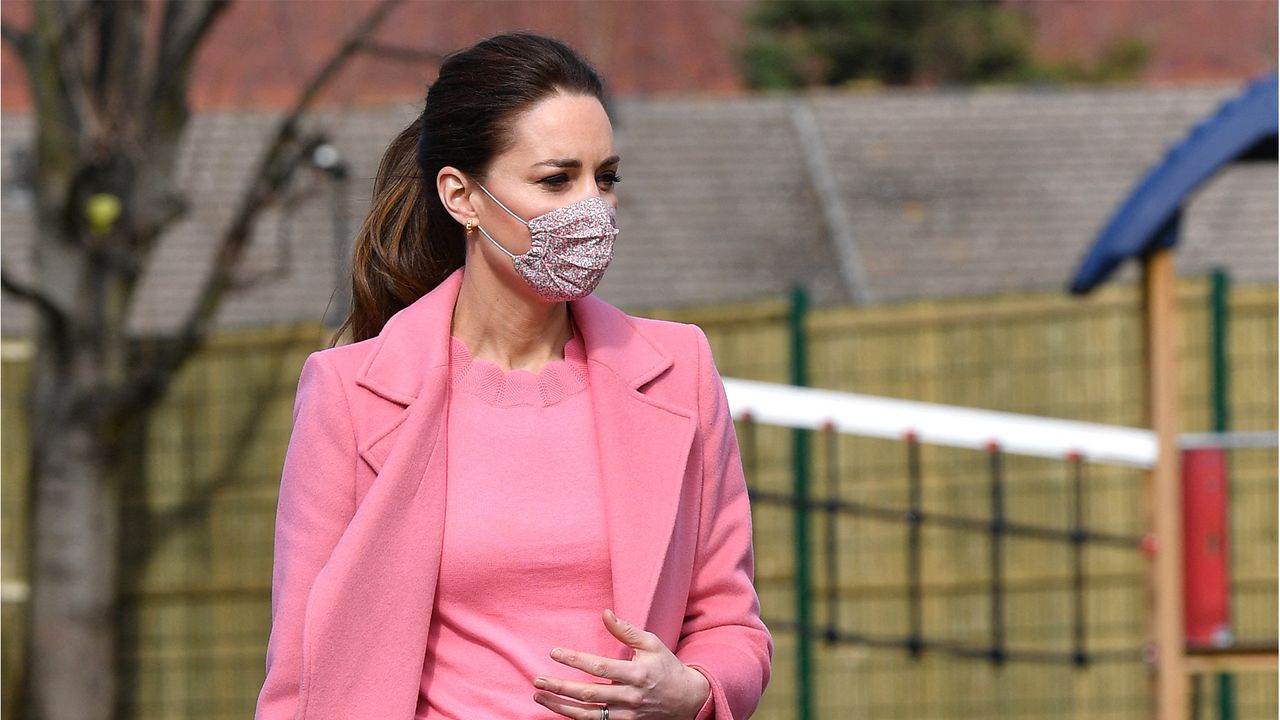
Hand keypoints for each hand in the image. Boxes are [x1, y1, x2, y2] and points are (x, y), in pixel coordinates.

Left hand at [532, 608, 710, 718]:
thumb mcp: (651, 644)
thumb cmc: (667, 667)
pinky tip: (559, 710)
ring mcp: (627, 716)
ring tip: (540, 698)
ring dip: (561, 707)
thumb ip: (626, 630)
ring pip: (588, 715)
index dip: (575, 660)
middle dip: (560, 688)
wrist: (688, 700)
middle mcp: (631, 697)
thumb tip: (605, 613)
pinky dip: (577, 719)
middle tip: (538, 681)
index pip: (599, 668)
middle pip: (589, 694)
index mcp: (637, 674)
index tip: (554, 653)